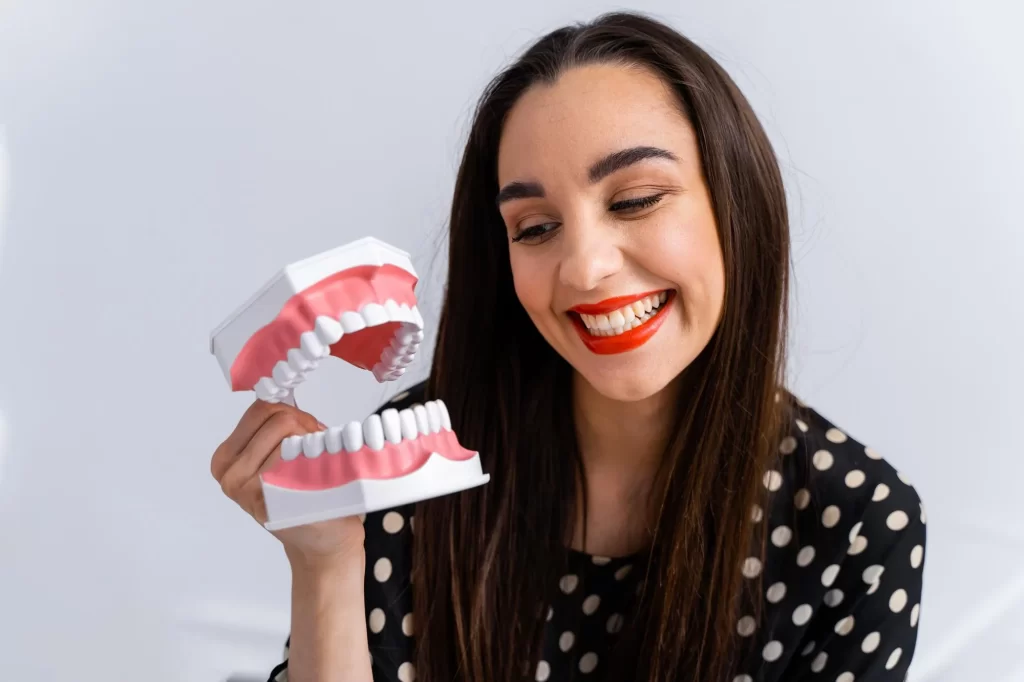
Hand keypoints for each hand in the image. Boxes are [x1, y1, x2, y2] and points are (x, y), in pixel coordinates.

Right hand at [210, 399, 364, 566]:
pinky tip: (320, 478)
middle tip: (316, 449)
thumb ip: (275, 427)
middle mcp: (229, 474)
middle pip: (277, 416)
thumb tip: (283, 386)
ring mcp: (246, 488)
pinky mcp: (270, 499)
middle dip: (306, 425)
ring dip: (314, 441)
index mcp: (226, 458)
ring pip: (290, 431)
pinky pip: (297, 455)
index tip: (305, 432)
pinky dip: (316, 459)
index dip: (293, 413)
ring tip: (319, 465)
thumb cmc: (306, 493)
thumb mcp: (279, 456)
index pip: (261, 409)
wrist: (323, 540)